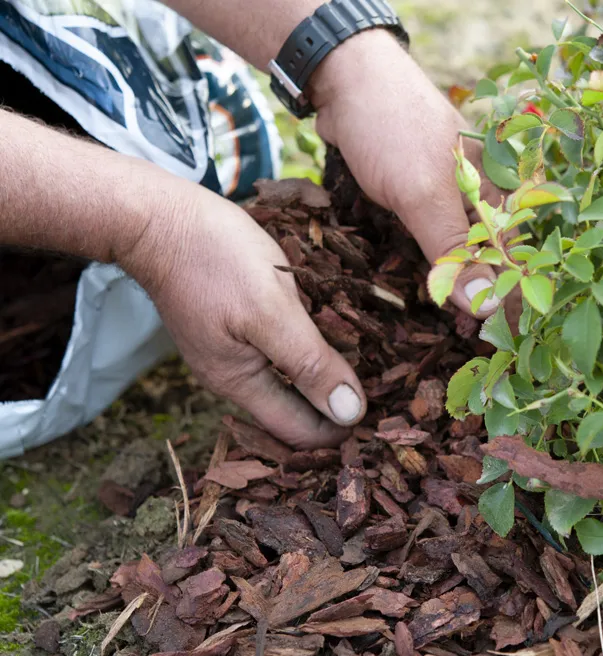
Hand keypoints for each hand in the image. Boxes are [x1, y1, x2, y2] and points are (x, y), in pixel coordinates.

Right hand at [120, 183, 365, 448]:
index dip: (341, 429)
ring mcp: (229, 348)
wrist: (156, 215)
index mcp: (241, 383)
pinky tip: (332, 331)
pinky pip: (277, 350)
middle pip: (294, 410)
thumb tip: (350, 414)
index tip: (383, 413)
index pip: (300, 432)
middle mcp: (233, 375)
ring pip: (287, 379)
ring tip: (370, 360)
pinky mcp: (231, 323)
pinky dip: (306, 349)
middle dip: (336, 405)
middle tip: (386, 388)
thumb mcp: (271, 310)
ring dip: (323, 375)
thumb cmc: (214, 258)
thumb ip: (309, 363)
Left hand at [308, 30, 505, 317]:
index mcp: (495, 191)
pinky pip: (428, 240)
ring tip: (452, 329)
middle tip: (474, 344)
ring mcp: (445, 196)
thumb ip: (454, 250)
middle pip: (488, 258)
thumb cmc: (392, 130)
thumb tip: (487, 307)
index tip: (507, 342)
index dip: (512, 298)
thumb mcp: (424, 195)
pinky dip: (428, 266)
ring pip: (458, 252)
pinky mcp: (415, 198)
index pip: (515, 256)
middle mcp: (477, 195)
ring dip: (455, 287)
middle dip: (483, 300)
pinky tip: (424, 291)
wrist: (342, 80)